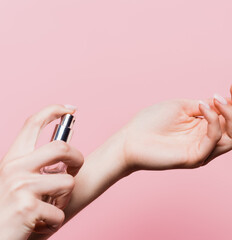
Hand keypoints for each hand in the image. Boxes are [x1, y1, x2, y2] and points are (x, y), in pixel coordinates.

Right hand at [0, 105, 83, 239]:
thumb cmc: (7, 210)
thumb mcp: (15, 182)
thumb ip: (35, 167)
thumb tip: (66, 152)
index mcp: (12, 159)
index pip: (32, 123)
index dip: (53, 110)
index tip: (71, 108)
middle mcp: (15, 168)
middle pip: (62, 147)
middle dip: (77, 159)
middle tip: (74, 172)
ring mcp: (21, 187)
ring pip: (68, 183)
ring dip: (64, 200)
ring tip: (49, 208)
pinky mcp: (27, 208)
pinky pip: (60, 212)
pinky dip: (55, 221)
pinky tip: (40, 224)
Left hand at [120, 81, 231, 170]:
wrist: (129, 139)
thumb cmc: (152, 121)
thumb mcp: (183, 106)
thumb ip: (205, 105)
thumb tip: (225, 99)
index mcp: (207, 127)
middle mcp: (210, 140)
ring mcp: (204, 151)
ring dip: (231, 113)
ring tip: (217, 97)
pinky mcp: (195, 158)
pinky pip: (215, 140)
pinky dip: (212, 120)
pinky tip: (202, 106)